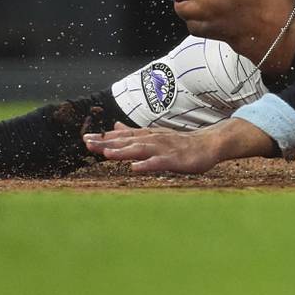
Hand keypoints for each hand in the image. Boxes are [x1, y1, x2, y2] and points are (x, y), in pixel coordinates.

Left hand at [83, 120, 275, 173]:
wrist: (209, 143)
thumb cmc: (180, 142)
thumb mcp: (154, 135)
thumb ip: (132, 133)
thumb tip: (113, 126)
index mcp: (147, 136)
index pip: (122, 136)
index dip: (104, 137)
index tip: (85, 138)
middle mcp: (153, 140)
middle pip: (127, 141)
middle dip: (107, 143)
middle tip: (88, 144)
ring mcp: (164, 149)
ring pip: (141, 149)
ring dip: (124, 151)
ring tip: (107, 154)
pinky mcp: (175, 160)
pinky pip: (160, 163)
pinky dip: (147, 165)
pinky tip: (135, 168)